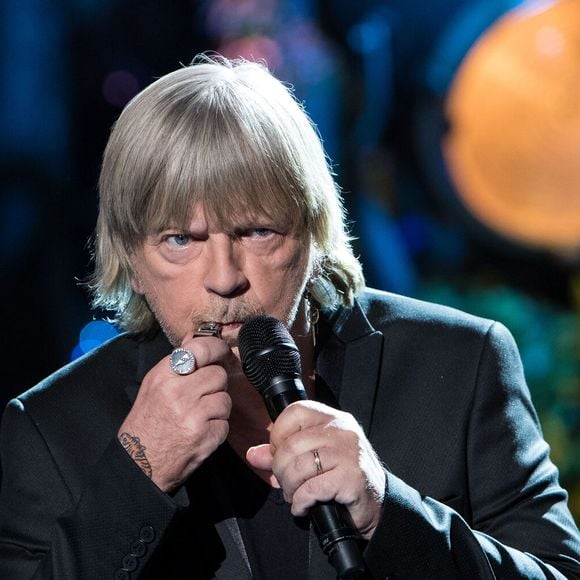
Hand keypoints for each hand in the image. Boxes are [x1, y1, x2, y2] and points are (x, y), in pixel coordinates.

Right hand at [118, 336, 235, 491]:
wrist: (139, 464)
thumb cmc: (146, 422)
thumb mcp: (153, 385)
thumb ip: (177, 360)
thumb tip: (194, 336)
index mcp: (164, 376)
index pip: (200, 349)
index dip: (217, 347)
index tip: (222, 351)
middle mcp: (179, 393)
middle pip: (219, 374)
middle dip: (216, 383)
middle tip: (203, 394)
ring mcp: (194, 415)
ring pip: (225, 399)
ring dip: (217, 407)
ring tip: (200, 414)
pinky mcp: (206, 436)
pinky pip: (225, 423)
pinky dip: (217, 428)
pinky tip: (200, 431)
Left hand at [246, 400, 385, 538]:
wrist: (379, 505)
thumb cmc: (344, 478)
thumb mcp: (314, 459)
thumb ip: (282, 454)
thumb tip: (253, 454)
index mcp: (333, 419)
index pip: (295, 412)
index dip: (278, 434)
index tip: (279, 454)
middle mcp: (342, 430)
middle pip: (292, 444)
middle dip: (280, 469)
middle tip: (285, 483)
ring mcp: (349, 452)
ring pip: (299, 466)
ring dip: (289, 488)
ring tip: (295, 496)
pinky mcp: (352, 477)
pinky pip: (311, 488)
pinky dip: (301, 502)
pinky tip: (304, 506)